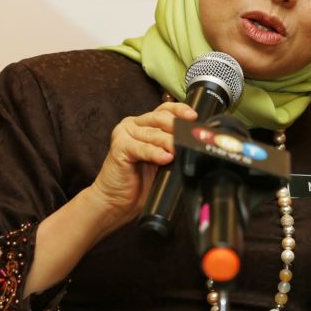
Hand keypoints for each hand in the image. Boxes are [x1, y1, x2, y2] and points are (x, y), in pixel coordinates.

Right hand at [87, 101, 197, 232]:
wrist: (117, 201)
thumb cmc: (140, 182)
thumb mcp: (162, 160)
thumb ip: (173, 148)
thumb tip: (193, 142)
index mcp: (145, 124)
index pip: (164, 110)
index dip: (180, 111)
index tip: (193, 117)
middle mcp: (134, 125)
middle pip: (160, 118)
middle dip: (177, 126)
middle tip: (189, 136)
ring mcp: (124, 134)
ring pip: (152, 134)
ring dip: (169, 142)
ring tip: (178, 150)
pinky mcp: (119, 147)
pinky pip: (141, 148)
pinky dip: (155, 153)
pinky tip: (165, 158)